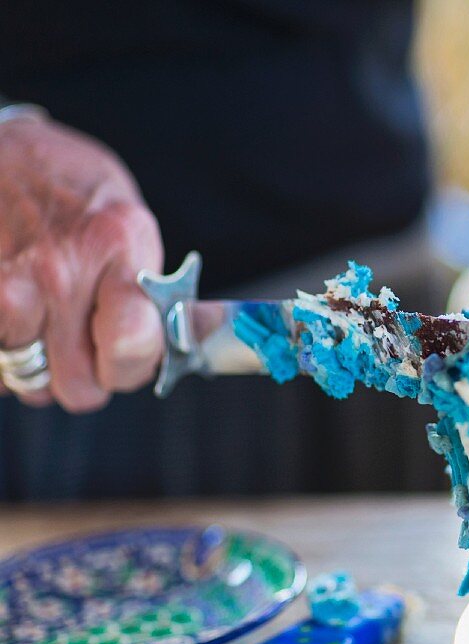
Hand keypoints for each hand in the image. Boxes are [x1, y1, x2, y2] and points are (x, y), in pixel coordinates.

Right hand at [0, 115, 163, 411]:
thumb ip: (160, 288)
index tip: (121, 356)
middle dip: (80, 376)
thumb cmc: (70, 190)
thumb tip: (209, 329)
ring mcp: (10, 279)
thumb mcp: (129, 225)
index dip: (128, 367)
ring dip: (30, 366)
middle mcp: (63, 268)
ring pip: (25, 381)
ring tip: (37, 323)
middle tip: (76, 341)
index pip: (134, 345)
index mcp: (120, 246)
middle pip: (79, 387)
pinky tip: (8, 320)